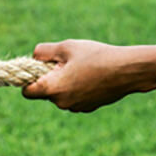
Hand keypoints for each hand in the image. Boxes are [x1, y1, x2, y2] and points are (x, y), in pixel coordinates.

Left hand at [22, 40, 146, 112]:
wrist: (128, 70)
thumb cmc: (96, 56)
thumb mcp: (66, 47)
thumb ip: (43, 52)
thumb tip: (34, 57)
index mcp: (52, 89)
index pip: (27, 92)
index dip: (27, 81)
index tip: (36, 70)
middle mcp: (61, 103)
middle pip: (44, 93)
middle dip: (48, 79)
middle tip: (64, 63)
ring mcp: (75, 107)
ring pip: (60, 95)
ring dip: (63, 84)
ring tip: (80, 68)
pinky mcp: (88, 108)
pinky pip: (74, 98)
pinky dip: (76, 89)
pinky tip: (90, 76)